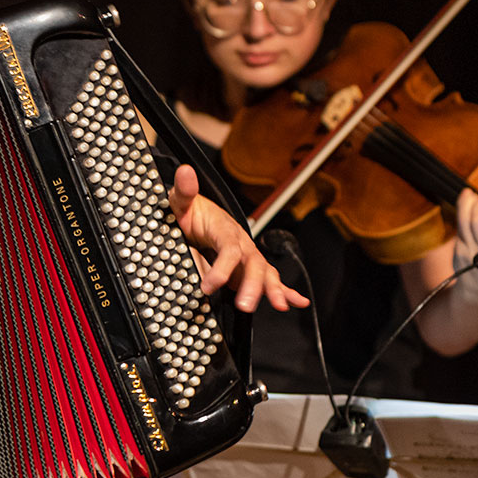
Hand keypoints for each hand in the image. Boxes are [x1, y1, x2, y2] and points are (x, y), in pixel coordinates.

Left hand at [170, 165, 308, 311]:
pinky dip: (286, 290)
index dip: (222, 267)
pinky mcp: (249, 267)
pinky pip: (271, 279)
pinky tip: (296, 302)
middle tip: (245, 304)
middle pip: (253, 263)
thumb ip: (184, 191)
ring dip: (273, 289)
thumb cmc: (190, 211)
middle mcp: (242, 242)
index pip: (229, 248)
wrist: (198, 214)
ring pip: (265, 272)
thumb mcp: (180, 201)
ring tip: (280, 305)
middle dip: (253, 285)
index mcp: (225, 228)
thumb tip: (185, 172)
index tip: (208, 285)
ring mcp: (248, 255)